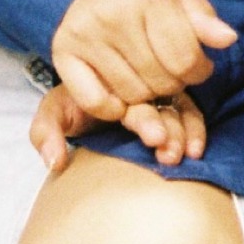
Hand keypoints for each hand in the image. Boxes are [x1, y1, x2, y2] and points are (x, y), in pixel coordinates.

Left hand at [30, 83, 207, 173]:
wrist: (81, 107)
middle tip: (170, 149)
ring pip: (178, 108)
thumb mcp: (52, 115)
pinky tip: (197, 149)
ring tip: (188, 154)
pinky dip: (195, 129)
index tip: (154, 139)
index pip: (136, 97)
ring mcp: (158, 96)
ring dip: (185, 131)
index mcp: (114, 83)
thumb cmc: (69, 108)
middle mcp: (140, 86)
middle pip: (161, 104)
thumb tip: (55, 161)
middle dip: (169, 128)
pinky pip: (189, 114)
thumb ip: (45, 132)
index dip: (146, 119)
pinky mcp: (173, 105)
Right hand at [51, 0, 237, 122]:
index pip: (183, 58)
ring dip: (148, 95)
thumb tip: (227, 39)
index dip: (200, 71)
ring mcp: (85, 34)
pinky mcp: (63, 51)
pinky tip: (124, 92)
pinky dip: (113, 107)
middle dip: (175, 83)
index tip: (200, 67)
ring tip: (152, 75)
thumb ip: (201, 15)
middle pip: (158, 80)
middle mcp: (113, 13)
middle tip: (175, 72)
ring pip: (130, 94)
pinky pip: (94, 100)